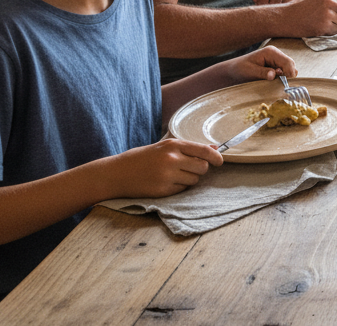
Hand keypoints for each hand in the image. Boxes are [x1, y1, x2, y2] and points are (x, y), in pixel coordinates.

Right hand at [106, 139, 222, 197]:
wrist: (117, 173)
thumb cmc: (142, 158)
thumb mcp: (164, 147)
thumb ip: (189, 148)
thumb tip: (213, 148)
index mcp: (173, 145)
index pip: (204, 151)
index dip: (216, 157)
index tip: (220, 161)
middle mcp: (172, 159)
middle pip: (202, 167)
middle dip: (200, 169)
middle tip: (188, 168)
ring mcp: (167, 176)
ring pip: (194, 180)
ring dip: (189, 179)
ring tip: (173, 175)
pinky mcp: (163, 190)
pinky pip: (182, 190)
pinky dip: (178, 188)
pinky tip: (165, 183)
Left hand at [222, 45, 296, 82]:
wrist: (234, 70)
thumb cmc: (240, 69)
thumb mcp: (250, 71)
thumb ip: (262, 72)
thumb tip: (274, 75)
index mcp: (271, 52)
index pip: (287, 62)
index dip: (289, 73)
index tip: (285, 83)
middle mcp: (276, 54)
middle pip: (291, 65)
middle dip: (288, 76)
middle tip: (279, 85)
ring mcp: (276, 60)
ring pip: (290, 69)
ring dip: (285, 77)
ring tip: (275, 83)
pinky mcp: (275, 66)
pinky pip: (285, 73)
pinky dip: (283, 79)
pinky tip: (274, 83)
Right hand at [276, 0, 336, 36]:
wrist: (284, 17)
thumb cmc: (300, 8)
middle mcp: (327, 1)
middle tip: (333, 18)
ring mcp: (325, 14)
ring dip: (336, 24)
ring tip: (323, 21)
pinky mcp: (322, 26)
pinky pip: (335, 30)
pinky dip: (330, 31)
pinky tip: (320, 27)